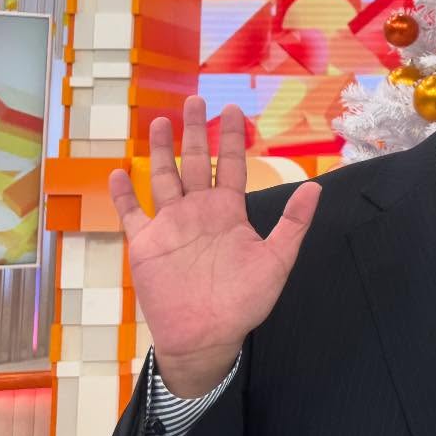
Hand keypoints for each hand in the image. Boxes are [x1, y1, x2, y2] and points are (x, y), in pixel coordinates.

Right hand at [108, 97, 320, 396]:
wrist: (208, 335)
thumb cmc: (245, 301)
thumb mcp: (278, 259)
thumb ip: (294, 223)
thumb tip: (316, 187)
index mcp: (229, 211)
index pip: (230, 165)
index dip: (231, 139)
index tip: (233, 111)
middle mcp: (199, 211)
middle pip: (195, 162)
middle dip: (194, 132)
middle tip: (194, 100)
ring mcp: (171, 225)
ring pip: (163, 178)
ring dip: (160, 151)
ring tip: (158, 121)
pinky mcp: (146, 244)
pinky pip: (132, 213)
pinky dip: (123, 194)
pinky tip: (119, 172)